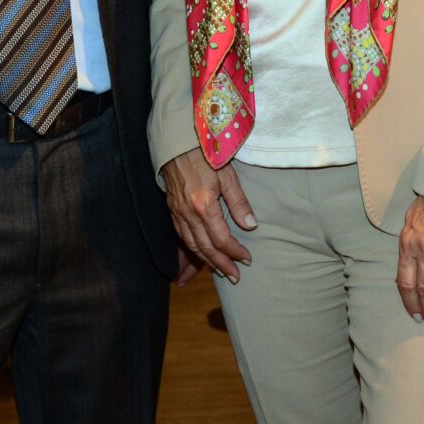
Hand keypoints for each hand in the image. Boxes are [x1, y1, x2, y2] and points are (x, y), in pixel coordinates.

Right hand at [162, 149, 255, 282]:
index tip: (247, 259)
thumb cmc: (206, 157)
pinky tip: (201, 255)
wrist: (178, 145)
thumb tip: (251, 226)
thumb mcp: (228, 176)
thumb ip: (239, 202)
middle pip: (205, 248)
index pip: (221, 239)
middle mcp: (188, 214)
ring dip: (206, 262)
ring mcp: (178, 213)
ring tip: (220, 271)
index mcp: (204, 205)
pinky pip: (182, 237)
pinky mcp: (172, 211)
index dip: (235, 252)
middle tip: (235, 277)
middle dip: (221, 265)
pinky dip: (192, 251)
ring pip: (192, 246)